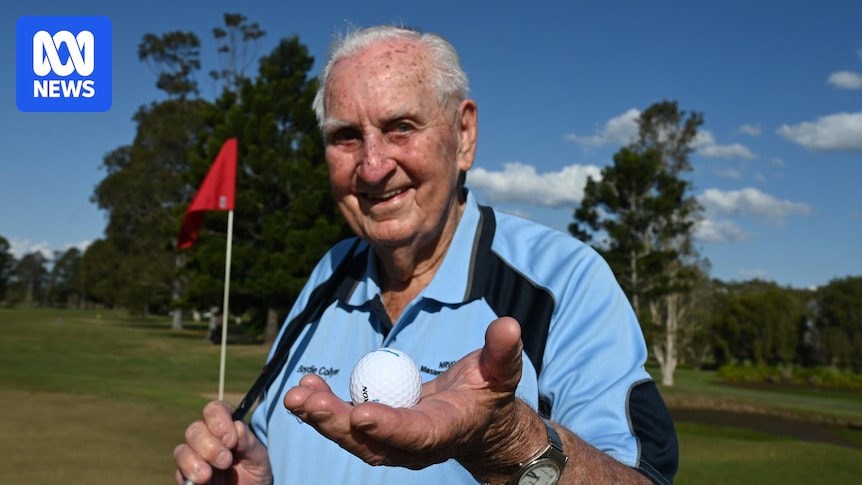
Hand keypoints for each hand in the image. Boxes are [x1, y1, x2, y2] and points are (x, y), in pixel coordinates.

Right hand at [173, 401, 271, 484]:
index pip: (215, 410)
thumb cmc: (255, 474)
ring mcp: (194, 457)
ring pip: (182, 450)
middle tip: (225, 461)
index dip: (219, 420)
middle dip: (209, 445)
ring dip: (193, 461)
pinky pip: (179, 472)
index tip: (230, 439)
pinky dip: (188, 474)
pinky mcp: (187, 476)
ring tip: (207, 475)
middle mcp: (207, 439)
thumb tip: (238, 427)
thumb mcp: (259, 459)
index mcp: (225, 428)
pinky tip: (201, 481)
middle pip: (195, 429)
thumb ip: (250, 443)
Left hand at [283, 316, 535, 476]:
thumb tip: (508, 324)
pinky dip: (325, 408)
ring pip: (353, 437)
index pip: (416, 433)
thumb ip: (503, 351)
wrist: (481, 424)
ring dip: (322, 417)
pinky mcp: (380, 433)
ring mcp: (394, 443)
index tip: (362, 414)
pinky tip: (306, 387)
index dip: (390, 426)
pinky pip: (349, 425)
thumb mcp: (503, 370)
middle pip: (372, 442)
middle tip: (306, 402)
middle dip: (336, 424)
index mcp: (446, 430)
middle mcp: (415, 445)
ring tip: (296, 394)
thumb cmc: (491, 393)